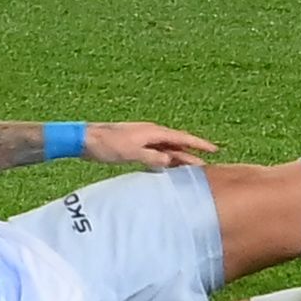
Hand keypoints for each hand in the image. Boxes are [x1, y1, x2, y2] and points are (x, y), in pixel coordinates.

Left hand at [85, 122, 217, 168]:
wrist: (85, 139)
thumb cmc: (107, 145)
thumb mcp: (131, 152)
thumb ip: (152, 156)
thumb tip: (170, 160)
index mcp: (153, 132)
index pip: (182, 138)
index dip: (199, 144)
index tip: (215, 149)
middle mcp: (151, 133)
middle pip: (177, 144)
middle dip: (192, 154)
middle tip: (206, 165)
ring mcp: (143, 139)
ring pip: (167, 149)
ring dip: (179, 157)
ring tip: (191, 168)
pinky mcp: (135, 145)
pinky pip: (156, 152)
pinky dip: (165, 159)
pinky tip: (167, 166)